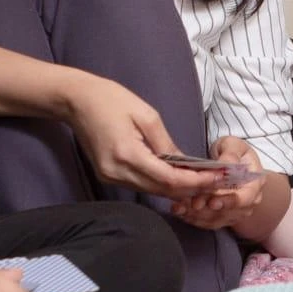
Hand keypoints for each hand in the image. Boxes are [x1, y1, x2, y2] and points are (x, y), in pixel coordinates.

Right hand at [61, 71, 220, 199]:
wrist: (76, 101)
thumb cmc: (112, 100)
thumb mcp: (146, 115)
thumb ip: (167, 143)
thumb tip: (187, 164)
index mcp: (128, 154)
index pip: (168, 179)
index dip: (194, 182)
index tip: (215, 178)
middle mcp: (117, 172)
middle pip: (161, 190)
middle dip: (190, 188)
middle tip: (215, 182)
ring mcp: (110, 177)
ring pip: (151, 191)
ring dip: (176, 188)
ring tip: (201, 181)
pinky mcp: (107, 176)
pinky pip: (139, 185)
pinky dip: (159, 183)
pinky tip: (176, 177)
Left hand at [170, 136, 265, 231]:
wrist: (232, 163)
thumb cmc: (233, 152)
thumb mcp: (233, 145)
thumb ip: (231, 154)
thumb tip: (226, 164)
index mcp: (255, 184)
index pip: (245, 198)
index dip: (229, 202)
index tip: (212, 202)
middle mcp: (248, 202)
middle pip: (229, 212)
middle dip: (208, 210)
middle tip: (192, 204)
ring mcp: (236, 211)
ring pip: (216, 220)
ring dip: (197, 215)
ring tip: (180, 207)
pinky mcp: (222, 217)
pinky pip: (207, 223)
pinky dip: (192, 218)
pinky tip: (179, 211)